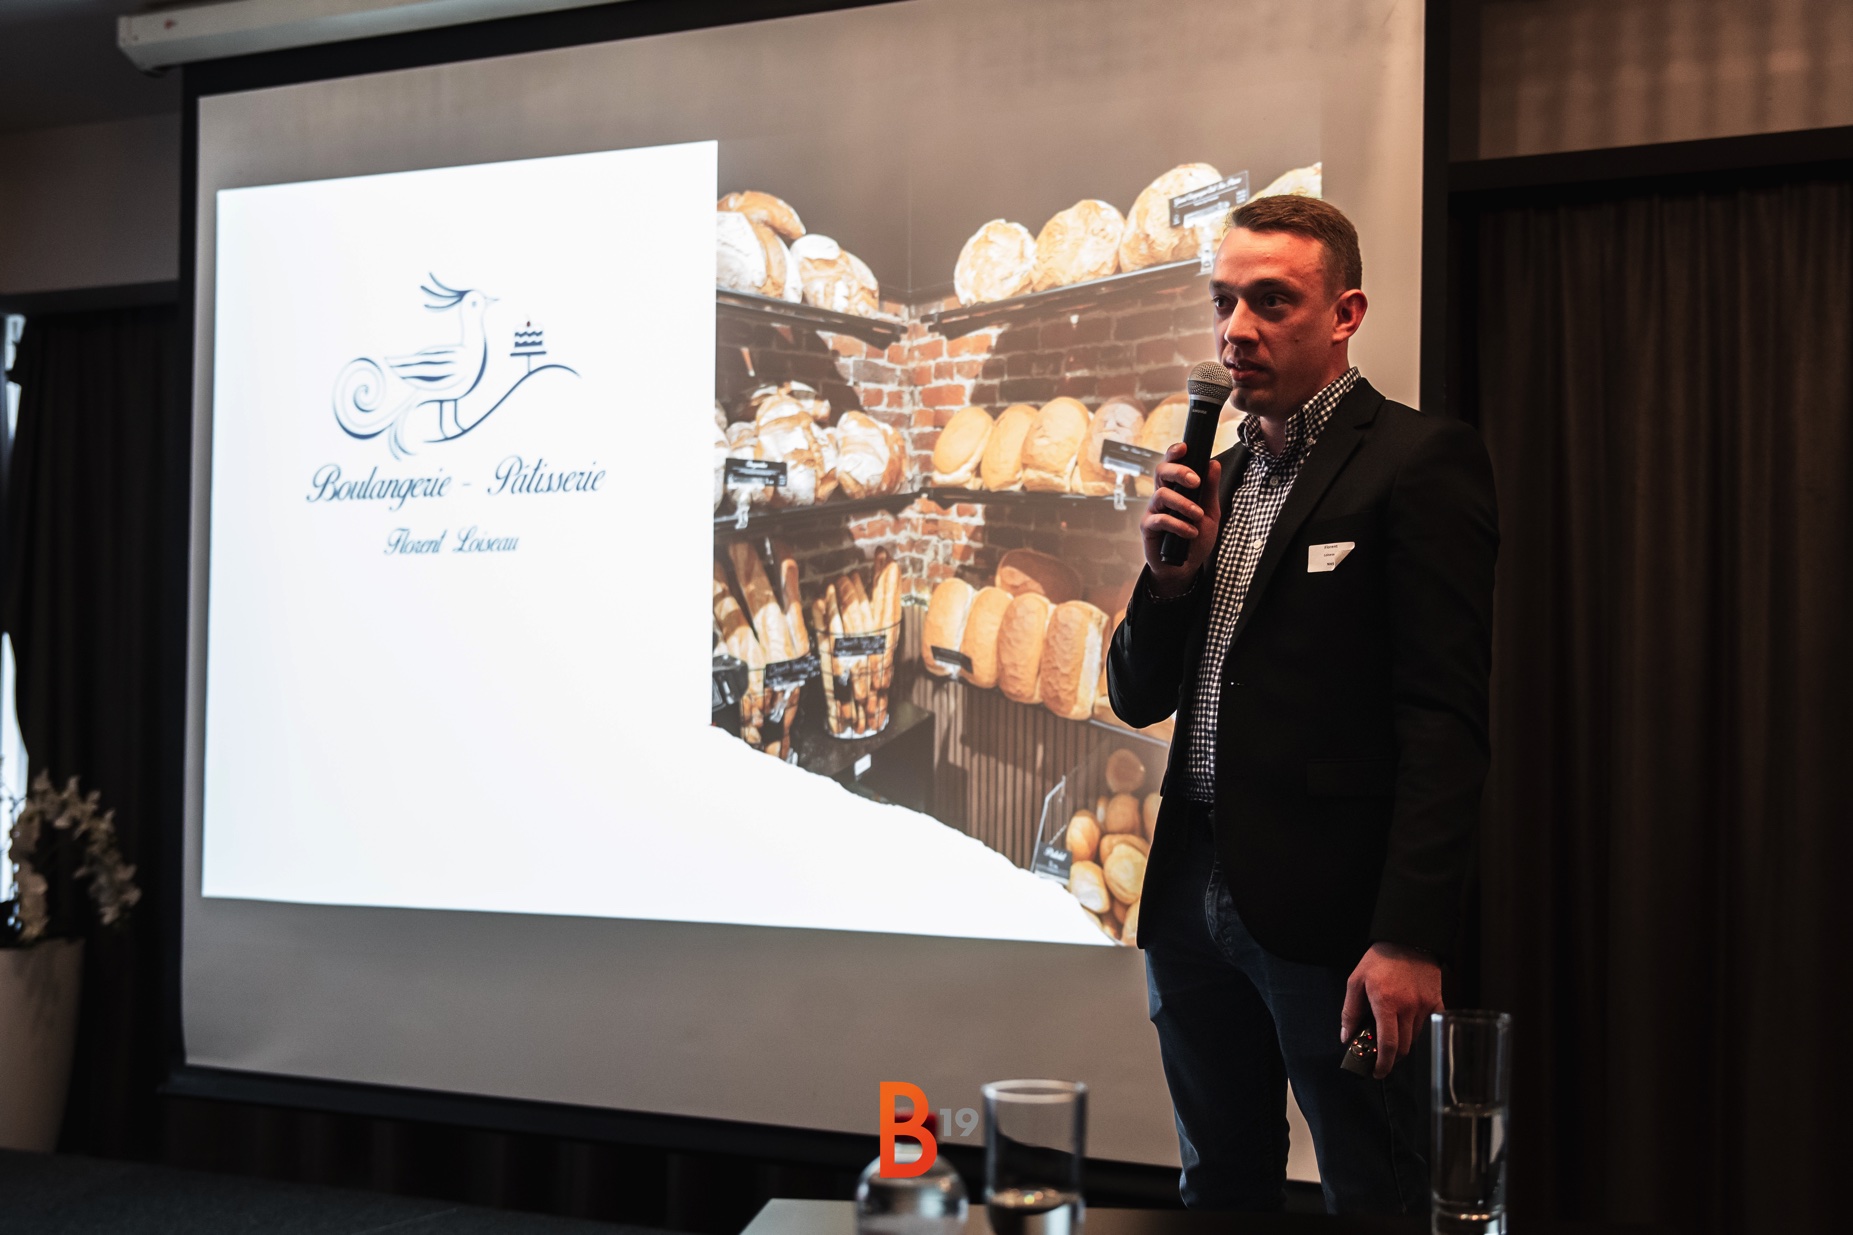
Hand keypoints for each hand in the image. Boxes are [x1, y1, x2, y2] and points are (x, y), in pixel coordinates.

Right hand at [1140, 444, 1222, 596]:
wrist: (1185, 566)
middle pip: (1161, 472)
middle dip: (1178, 472)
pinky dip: (1178, 525)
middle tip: (1194, 482)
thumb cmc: (1196, 538)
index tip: (1184, 447)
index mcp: (1176, 488)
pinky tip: (1190, 532)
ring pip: (1161, 494)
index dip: (1174, 453)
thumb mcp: (1210, 513)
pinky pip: (1160, 519)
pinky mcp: (1148, 528)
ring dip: (1182, 503)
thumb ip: (1210, 490)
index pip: (1171, 464)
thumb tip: (1213, 464)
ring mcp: (1153, 511)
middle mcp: (1162, 495)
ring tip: (1197, 516)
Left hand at [1340, 943, 1442, 1078]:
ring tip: (1393, 1032)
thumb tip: (1346, 1037)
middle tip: (1382, 1054)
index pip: (1388, 1045)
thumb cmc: (1380, 960)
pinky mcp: (1437, 1001)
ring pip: (1416, 1037)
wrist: (1408, 939)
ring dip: (1404, 1041)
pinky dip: (1420, 1030)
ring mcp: (1425, 1005)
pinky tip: (1409, 1025)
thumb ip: (1350, 1011)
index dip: (1383, 1064)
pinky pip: (1430, 1026)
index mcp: (1386, 1003)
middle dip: (1392, 1056)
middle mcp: (1408, 1007)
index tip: (1378, 1072)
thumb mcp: (1356, 981)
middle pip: (1404, 1047)